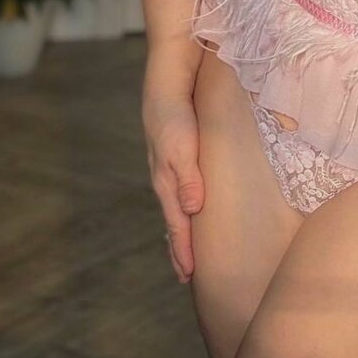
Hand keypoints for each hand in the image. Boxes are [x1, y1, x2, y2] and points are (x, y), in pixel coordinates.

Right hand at [142, 91, 205, 284]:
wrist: (168, 81)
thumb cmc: (175, 114)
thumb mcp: (181, 147)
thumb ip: (187, 178)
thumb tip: (191, 211)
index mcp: (167, 181)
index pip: (177, 224)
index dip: (183, 250)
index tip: (189, 276)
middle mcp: (167, 177)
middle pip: (173, 220)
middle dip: (178, 246)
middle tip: (186, 274)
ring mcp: (169, 165)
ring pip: (176, 205)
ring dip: (181, 229)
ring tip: (187, 248)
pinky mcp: (177, 153)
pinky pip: (180, 189)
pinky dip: (184, 206)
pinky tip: (190, 207)